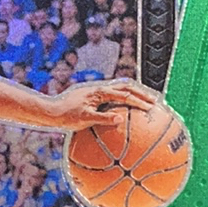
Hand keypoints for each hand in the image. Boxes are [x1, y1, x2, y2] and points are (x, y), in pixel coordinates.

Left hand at [42, 80, 157, 131]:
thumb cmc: (66, 116)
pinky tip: (127, 112)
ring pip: (120, 89)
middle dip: (142, 93)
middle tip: (156, 101)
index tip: (151, 108)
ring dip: (134, 94)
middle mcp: (100, 89)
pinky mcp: (94, 97)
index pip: (124, 95)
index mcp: (100, 92)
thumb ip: (102, 118)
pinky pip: (113, 96)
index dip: (139, 101)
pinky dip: (124, 100)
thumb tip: (119, 118)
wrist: (51, 111)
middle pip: (126, 87)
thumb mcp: (84, 119)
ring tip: (146, 103)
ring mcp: (97, 92)